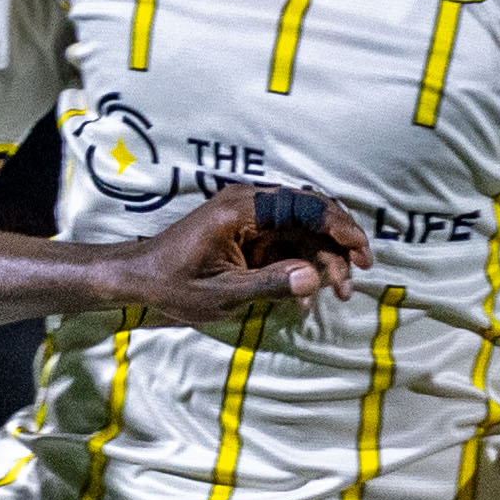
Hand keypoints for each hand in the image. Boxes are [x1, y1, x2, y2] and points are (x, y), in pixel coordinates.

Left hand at [102, 182, 368, 327]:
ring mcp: (251, 216)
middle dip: (338, 247)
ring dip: (323, 260)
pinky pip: (288, 242)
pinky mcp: (250, 233)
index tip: (361, 254)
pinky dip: (303, 265)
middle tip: (352, 281)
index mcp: (242, 209)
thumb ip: (269, 284)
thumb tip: (314, 277)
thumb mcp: (221, 293)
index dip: (340, 228)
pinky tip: (308, 296)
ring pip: (304, 231)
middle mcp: (250, 203)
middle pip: (311, 215)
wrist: (138, 277)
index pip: (305, 207)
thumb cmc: (172, 283)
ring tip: (336, 294)